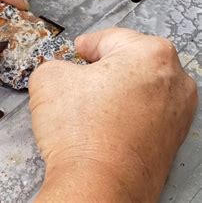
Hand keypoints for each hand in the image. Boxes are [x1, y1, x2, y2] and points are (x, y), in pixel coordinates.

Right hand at [28, 28, 197, 201]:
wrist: (99, 185)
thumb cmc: (84, 137)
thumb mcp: (48, 79)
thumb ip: (54, 62)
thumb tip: (58, 70)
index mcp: (150, 54)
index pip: (109, 37)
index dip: (84, 46)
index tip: (77, 52)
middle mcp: (174, 80)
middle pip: (128, 62)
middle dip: (101, 70)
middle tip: (78, 82)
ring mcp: (176, 112)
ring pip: (137, 88)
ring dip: (113, 93)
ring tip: (87, 110)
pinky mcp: (171, 138)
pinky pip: (143, 114)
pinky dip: (123, 115)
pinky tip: (101, 127)